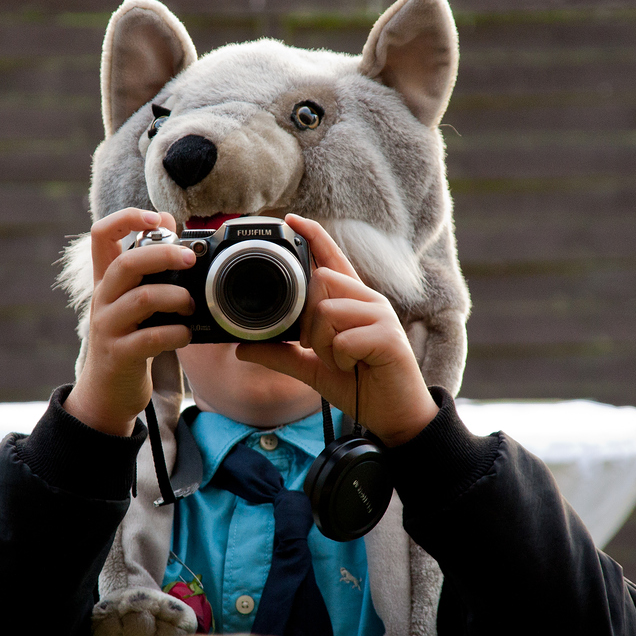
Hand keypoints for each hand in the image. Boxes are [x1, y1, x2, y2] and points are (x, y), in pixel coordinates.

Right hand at [63, 208, 195, 435]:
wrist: (108, 391)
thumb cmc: (130, 338)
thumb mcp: (135, 300)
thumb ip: (150, 267)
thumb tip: (171, 222)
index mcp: (107, 280)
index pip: (101, 234)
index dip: (126, 217)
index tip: (156, 218)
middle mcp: (102, 299)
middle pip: (126, 262)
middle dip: (164, 255)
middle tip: (191, 258)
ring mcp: (108, 327)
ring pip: (142, 299)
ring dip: (176, 297)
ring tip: (190, 305)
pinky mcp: (119, 355)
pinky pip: (151, 338)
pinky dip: (176, 333)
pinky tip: (185, 334)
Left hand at [235, 214, 438, 445]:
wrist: (393, 415)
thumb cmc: (358, 384)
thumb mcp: (311, 368)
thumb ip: (280, 354)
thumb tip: (242, 348)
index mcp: (351, 302)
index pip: (332, 260)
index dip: (314, 238)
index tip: (291, 220)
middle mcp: (368, 301)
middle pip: (320, 283)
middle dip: (308, 321)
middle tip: (321, 348)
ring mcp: (381, 316)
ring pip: (328, 311)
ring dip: (323, 343)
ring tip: (342, 359)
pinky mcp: (389, 336)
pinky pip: (344, 339)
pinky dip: (341, 358)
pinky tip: (357, 365)